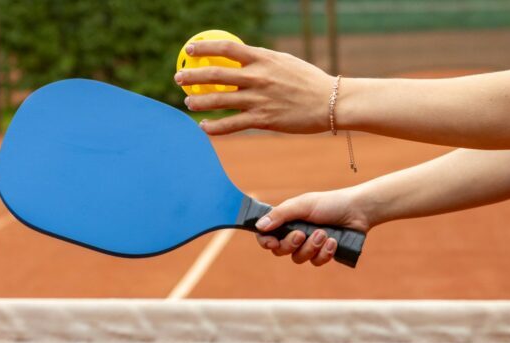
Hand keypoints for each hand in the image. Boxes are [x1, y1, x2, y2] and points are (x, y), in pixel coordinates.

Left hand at [173, 40, 333, 134]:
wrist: (330, 103)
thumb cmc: (309, 82)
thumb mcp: (285, 63)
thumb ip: (263, 61)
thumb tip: (244, 58)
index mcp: (263, 59)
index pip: (227, 49)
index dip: (204, 48)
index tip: (190, 50)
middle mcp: (258, 77)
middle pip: (216, 74)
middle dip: (193, 76)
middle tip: (179, 79)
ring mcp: (259, 100)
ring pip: (220, 100)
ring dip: (199, 102)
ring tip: (188, 103)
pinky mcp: (263, 120)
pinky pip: (232, 125)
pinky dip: (215, 127)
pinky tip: (204, 128)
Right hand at [254, 188, 373, 265]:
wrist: (358, 211)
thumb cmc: (330, 204)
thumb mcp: (303, 205)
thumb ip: (280, 215)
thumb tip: (259, 226)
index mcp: (287, 220)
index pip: (266, 235)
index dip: (265, 242)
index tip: (272, 243)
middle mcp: (295, 234)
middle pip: (280, 251)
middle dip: (291, 244)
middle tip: (303, 234)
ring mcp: (309, 246)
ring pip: (298, 258)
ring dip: (311, 247)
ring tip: (325, 234)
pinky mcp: (323, 254)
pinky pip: (315, 262)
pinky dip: (324, 253)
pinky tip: (333, 242)